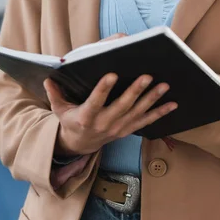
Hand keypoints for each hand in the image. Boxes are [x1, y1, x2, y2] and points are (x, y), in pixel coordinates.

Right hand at [45, 72, 177, 156]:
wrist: (80, 145)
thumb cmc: (70, 121)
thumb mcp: (59, 109)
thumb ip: (55, 94)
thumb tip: (47, 79)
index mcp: (86, 116)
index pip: (95, 101)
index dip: (103, 89)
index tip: (112, 74)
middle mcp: (105, 123)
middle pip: (123, 106)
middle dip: (136, 90)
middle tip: (147, 76)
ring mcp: (119, 128)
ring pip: (138, 112)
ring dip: (152, 99)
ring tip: (164, 85)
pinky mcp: (128, 129)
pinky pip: (146, 121)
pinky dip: (160, 112)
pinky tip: (172, 104)